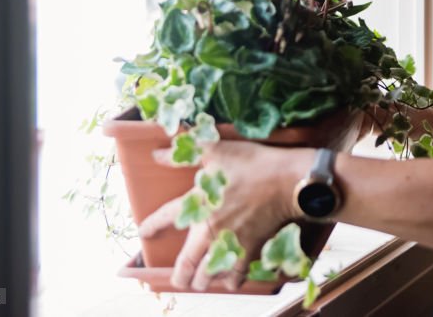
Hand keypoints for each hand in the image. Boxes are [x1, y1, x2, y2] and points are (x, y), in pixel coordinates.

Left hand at [137, 142, 310, 290]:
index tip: (145, 232)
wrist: (287, 180)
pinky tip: (230, 281)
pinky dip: (232, 281)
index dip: (151, 226)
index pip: (165, 218)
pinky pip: (237, 275)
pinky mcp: (250, 249)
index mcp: (197, 204)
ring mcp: (229, 242)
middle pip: (186, 264)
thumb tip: (155, 155)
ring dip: (202, 281)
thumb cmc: (252, 163)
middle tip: (178, 280)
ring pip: (208, 275)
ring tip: (201, 282)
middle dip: (179, 276)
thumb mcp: (216, 150)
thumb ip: (184, 154)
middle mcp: (209, 230)